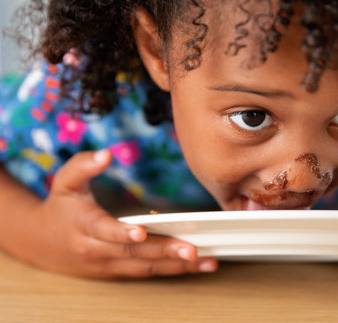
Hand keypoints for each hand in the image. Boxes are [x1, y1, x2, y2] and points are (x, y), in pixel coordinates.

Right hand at [21, 150, 217, 278]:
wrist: (41, 244)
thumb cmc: (60, 208)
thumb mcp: (65, 182)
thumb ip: (83, 165)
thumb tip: (105, 154)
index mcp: (84, 226)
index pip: (103, 230)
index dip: (121, 232)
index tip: (140, 231)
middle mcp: (97, 250)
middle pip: (133, 252)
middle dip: (164, 251)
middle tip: (192, 250)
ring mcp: (108, 265)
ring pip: (145, 267)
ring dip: (177, 266)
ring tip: (207, 261)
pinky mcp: (118, 272)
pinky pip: (147, 272)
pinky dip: (173, 270)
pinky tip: (197, 265)